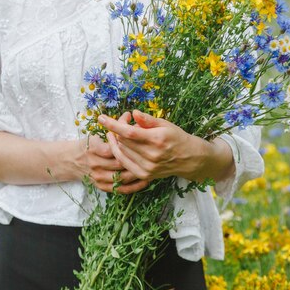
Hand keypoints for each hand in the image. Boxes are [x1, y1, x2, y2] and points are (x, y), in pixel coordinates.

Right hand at [76, 112, 149, 193]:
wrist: (73, 161)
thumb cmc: (90, 143)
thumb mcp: (99, 132)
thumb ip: (115, 125)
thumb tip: (130, 114)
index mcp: (93, 148)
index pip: (113, 147)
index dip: (128, 143)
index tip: (140, 138)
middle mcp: (95, 164)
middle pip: (119, 162)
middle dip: (136, 157)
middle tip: (150, 153)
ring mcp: (98, 177)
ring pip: (122, 177)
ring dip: (137, 172)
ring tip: (151, 166)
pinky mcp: (102, 187)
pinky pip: (120, 189)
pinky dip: (133, 186)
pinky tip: (145, 180)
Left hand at [99, 110, 234, 183]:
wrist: (189, 158)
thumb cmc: (176, 137)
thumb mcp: (165, 124)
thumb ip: (147, 120)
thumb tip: (133, 114)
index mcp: (157, 139)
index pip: (129, 132)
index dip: (113, 124)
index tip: (101, 118)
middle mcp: (152, 155)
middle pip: (123, 142)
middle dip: (115, 131)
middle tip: (115, 123)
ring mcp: (148, 167)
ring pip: (122, 153)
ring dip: (115, 142)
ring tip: (114, 133)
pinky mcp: (145, 175)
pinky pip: (125, 164)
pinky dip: (119, 154)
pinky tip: (119, 145)